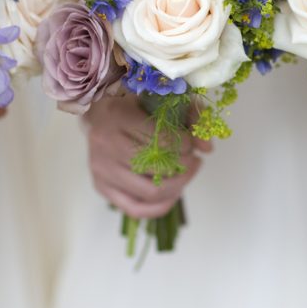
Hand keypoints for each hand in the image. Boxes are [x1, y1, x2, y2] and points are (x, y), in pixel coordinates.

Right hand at [85, 95, 212, 219]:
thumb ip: (191, 115)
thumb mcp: (163, 98)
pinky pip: (135, 209)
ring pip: (150, 192)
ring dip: (178, 185)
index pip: (162, 140)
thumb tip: (208, 148)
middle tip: (193, 158)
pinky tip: (174, 193)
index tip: (192, 141)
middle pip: (157, 168)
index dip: (187, 144)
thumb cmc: (135, 102)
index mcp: (118, 115)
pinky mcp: (101, 187)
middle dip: (185, 165)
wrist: (99, 113)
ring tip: (186, 172)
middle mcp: (104, 144)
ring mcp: (101, 169)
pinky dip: (160, 206)